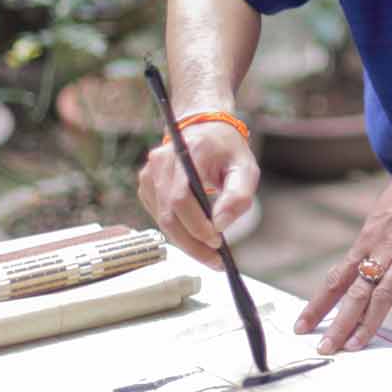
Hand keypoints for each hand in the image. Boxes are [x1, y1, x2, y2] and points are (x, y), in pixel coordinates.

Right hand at [136, 122, 258, 268]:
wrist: (205, 131)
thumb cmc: (227, 151)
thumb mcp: (245, 169)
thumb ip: (238, 196)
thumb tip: (220, 225)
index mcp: (189, 151)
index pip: (182, 196)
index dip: (196, 225)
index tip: (217, 242)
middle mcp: (162, 160)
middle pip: (169, 213)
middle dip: (192, 243)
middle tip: (214, 260)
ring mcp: (150, 172)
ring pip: (162, 219)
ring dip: (185, 242)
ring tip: (209, 253)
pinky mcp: (146, 184)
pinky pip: (159, 216)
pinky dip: (177, 231)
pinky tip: (195, 237)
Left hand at [293, 176, 391, 352]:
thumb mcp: (382, 215)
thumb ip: (375, 244)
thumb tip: (367, 268)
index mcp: (367, 238)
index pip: (337, 278)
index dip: (319, 304)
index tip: (303, 324)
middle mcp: (383, 249)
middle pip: (355, 294)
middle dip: (338, 324)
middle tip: (325, 348)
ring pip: (383, 297)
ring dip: (368, 325)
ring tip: (356, 346)